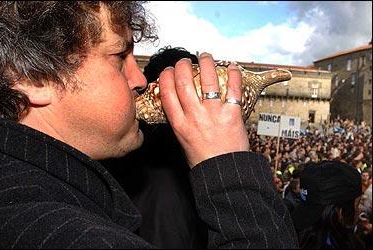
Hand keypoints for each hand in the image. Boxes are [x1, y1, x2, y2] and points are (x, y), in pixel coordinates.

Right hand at [158, 52, 249, 167]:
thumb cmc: (203, 159)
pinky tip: (231, 66)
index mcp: (180, 124)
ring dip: (206, 63)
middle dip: (183, 66)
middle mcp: (194, 116)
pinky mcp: (232, 114)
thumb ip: (180, 120)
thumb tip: (179, 102)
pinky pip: (233, 88)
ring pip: (207, 80)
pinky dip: (233, 74)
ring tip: (205, 56)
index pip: (167, 93)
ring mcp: (214, 114)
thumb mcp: (183, 140)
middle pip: (184, 82)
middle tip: (185, 61)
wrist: (224, 172)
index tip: (169, 70)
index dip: (167, 77)